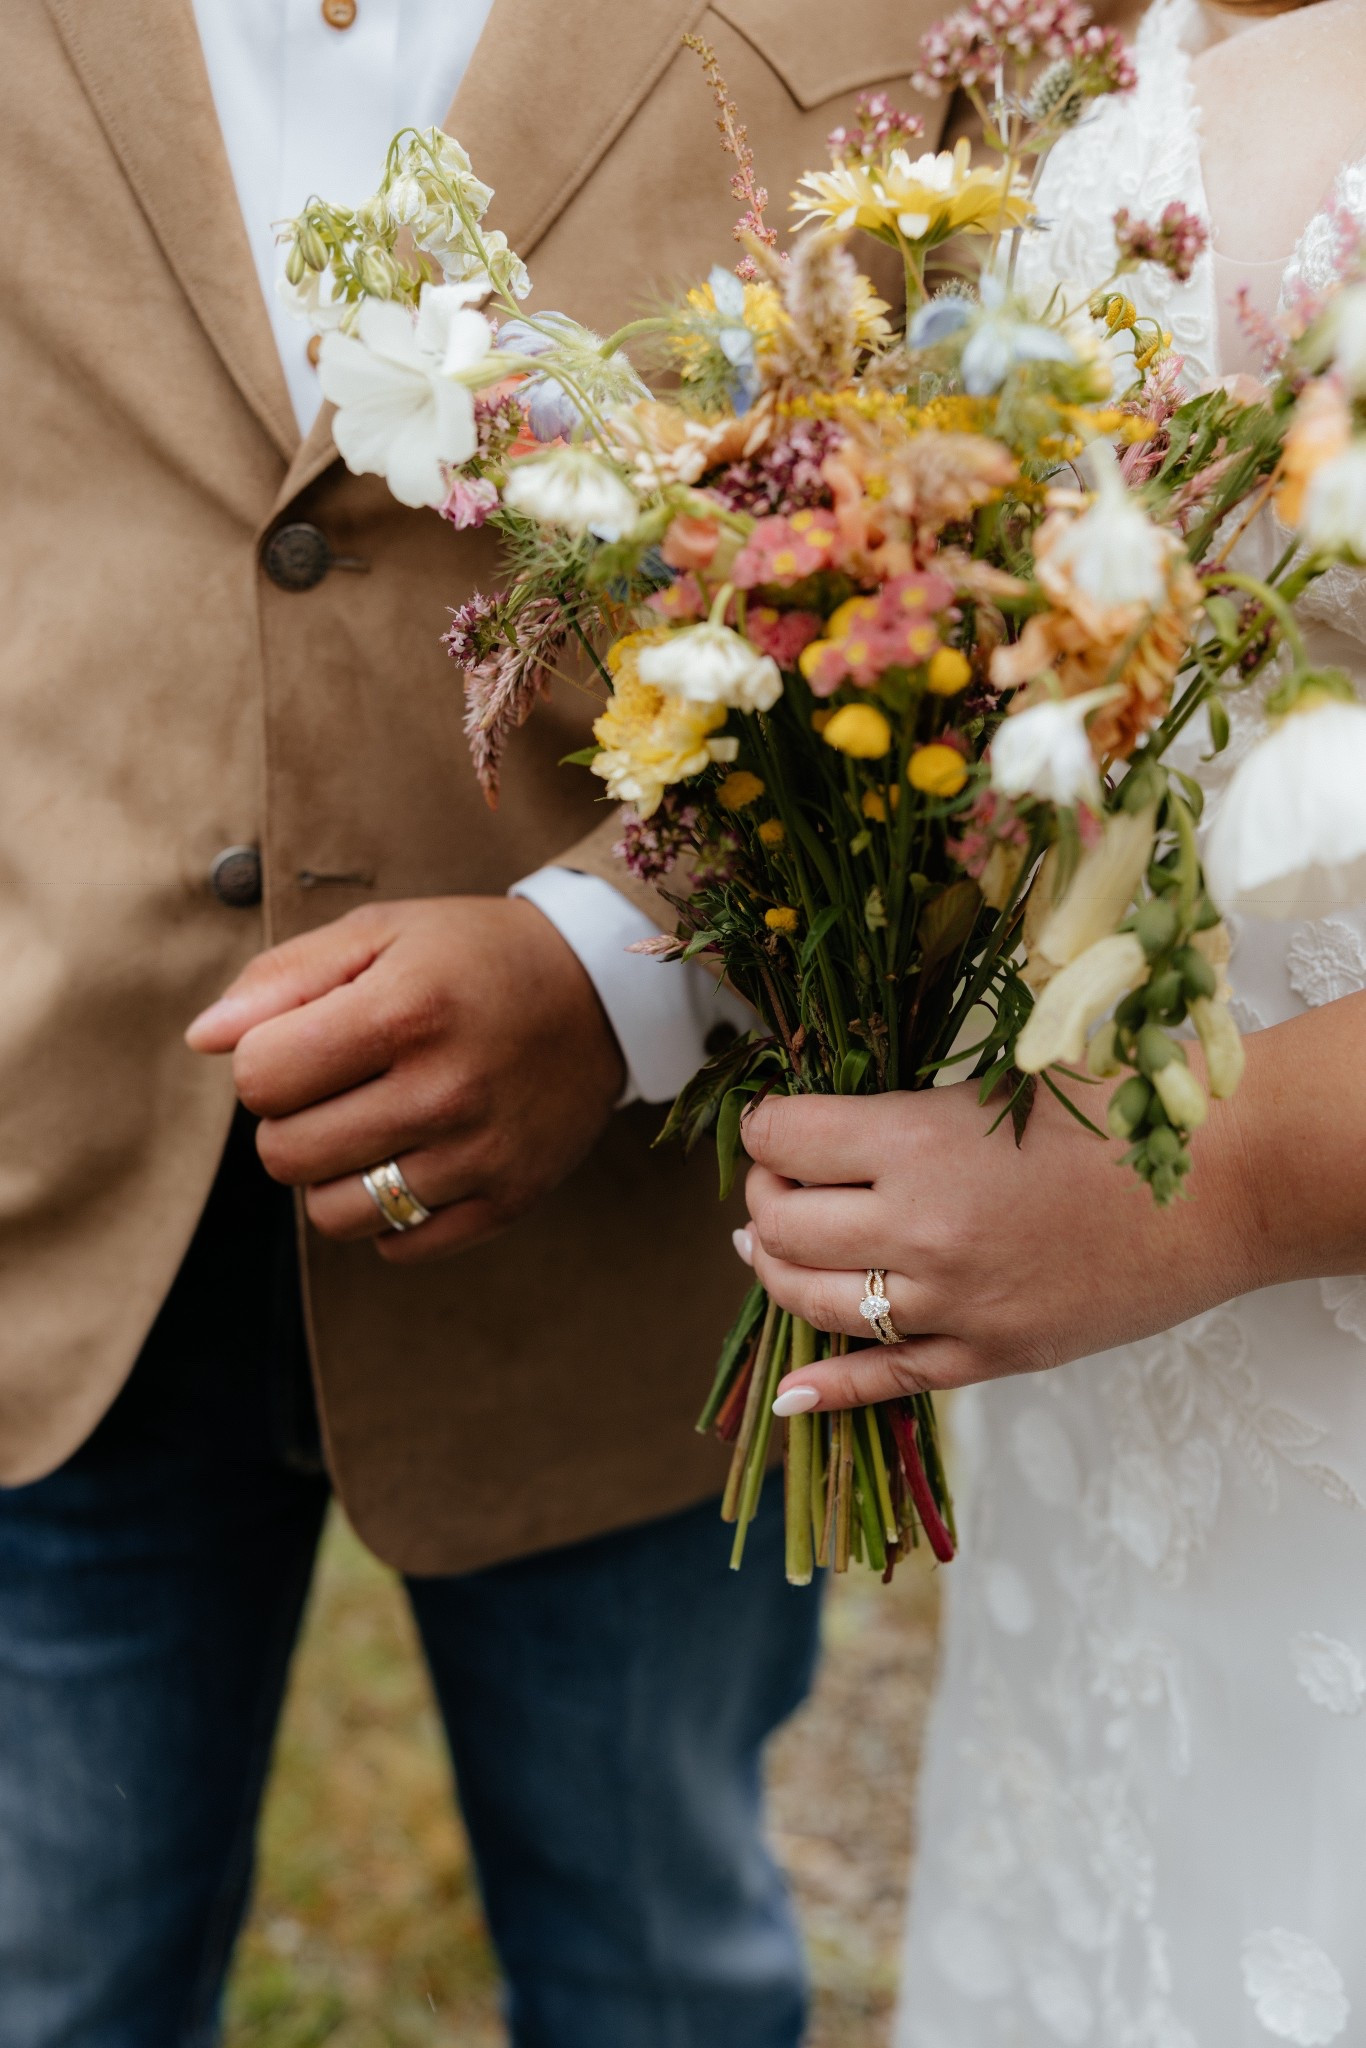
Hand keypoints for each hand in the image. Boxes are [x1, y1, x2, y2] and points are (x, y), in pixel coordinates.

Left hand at [186, 897, 624, 1262]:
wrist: (603, 992)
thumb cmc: (473, 955)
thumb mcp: (381, 933)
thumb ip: (283, 977)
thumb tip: (204, 1040)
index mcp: (405, 1011)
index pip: (258, 1079)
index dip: (263, 1061)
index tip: (303, 1041)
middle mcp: (444, 1090)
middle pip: (286, 1155)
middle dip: (290, 1121)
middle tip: (335, 1087)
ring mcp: (480, 1154)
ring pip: (334, 1214)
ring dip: (332, 1176)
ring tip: (368, 1129)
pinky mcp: (508, 1200)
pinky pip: (398, 1246)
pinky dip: (387, 1214)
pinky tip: (412, 1160)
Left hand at [736, 1072, 1264, 1410]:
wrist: (1225, 1184)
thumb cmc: (1118, 1116)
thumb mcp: (995, 1088)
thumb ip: (906, 1116)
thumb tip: (820, 1132)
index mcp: (917, 1142)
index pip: (784, 1139)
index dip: (763, 1126)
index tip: (771, 1121)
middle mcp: (920, 1227)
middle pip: (783, 1223)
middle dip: (762, 1194)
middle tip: (775, 1177)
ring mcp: (952, 1303)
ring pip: (814, 1302)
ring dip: (776, 1269)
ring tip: (768, 1245)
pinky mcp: (989, 1355)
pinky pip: (887, 1381)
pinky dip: (827, 1390)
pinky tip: (789, 1393)